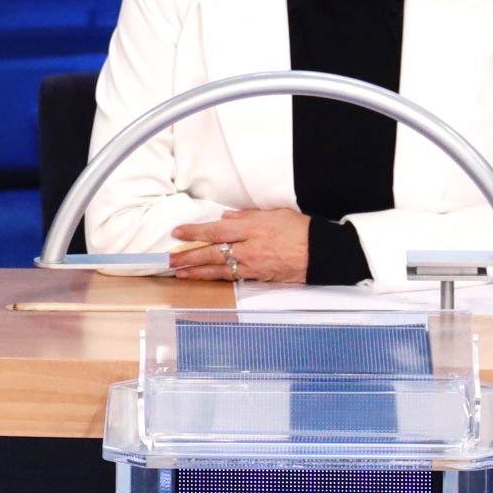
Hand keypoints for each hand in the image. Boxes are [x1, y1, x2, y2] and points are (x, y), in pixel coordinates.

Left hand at [169, 209, 310, 283]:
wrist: (324, 253)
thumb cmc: (302, 230)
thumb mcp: (274, 214)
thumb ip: (247, 216)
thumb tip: (226, 217)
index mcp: (252, 229)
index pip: (216, 230)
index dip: (194, 232)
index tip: (178, 233)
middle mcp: (250, 248)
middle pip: (212, 253)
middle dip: (188, 257)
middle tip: (168, 261)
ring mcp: (254, 266)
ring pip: (220, 269)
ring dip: (197, 272)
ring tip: (179, 273)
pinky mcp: (260, 278)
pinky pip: (234, 278)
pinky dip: (218, 277)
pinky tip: (206, 278)